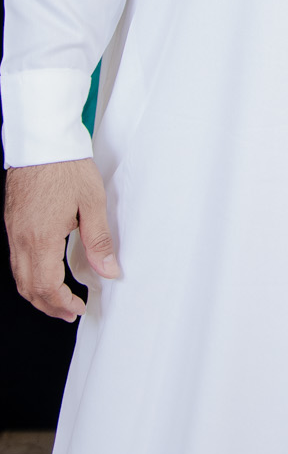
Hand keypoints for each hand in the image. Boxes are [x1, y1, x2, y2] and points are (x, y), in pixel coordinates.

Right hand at [4, 158, 120, 321]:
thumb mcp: (92, 203)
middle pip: (28, 288)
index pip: (46, 287)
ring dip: (38, 293)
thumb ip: (99, 241)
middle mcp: (22, 239)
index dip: (63, 304)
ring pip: (19, 276)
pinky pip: (16, 260)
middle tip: (70, 312)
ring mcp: (14, 231)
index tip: (79, 307)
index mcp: (41, 238)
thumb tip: (108, 271)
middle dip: (48, 306)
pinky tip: (46, 273)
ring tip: (59, 299)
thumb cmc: (67, 167)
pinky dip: (30, 276)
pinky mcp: (13, 223)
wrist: (43, 142)